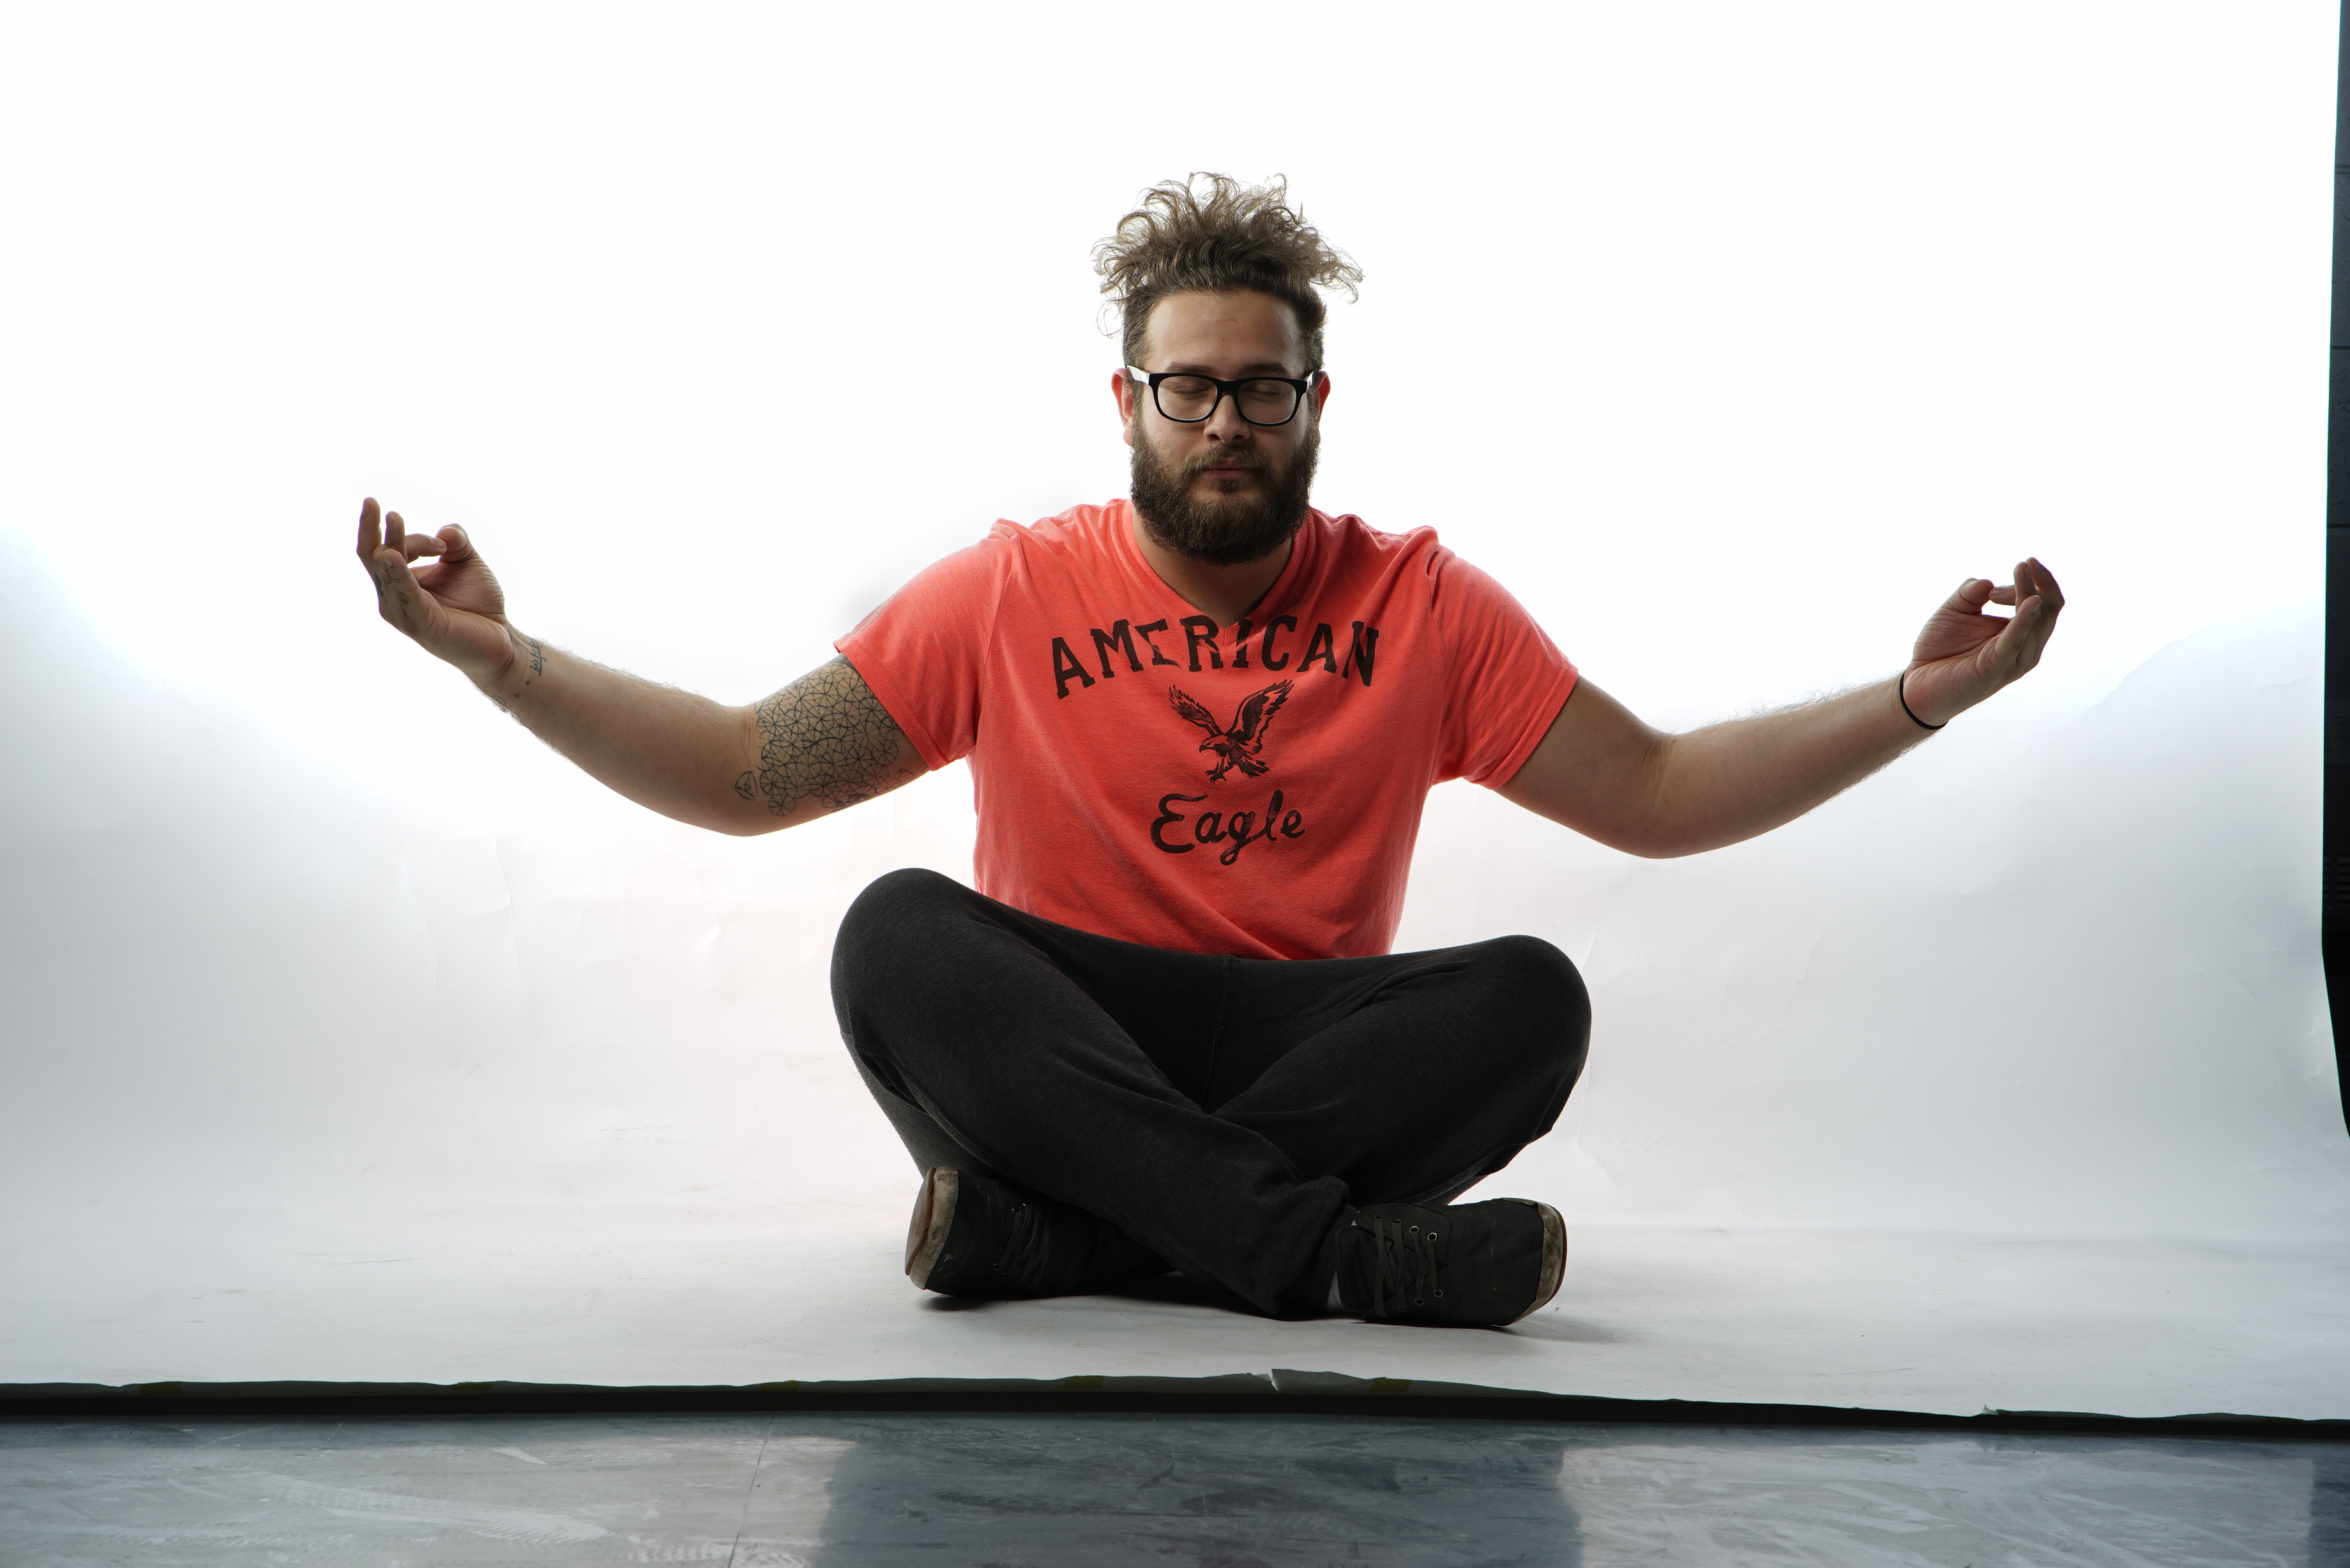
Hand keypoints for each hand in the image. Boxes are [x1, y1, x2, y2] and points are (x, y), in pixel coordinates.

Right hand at [355, 497, 519, 684]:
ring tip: (392, 516)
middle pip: (375, 557)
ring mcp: (403, 613)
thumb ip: (455, 542)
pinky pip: (405, 594)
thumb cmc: (479, 603)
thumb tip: (445, 531)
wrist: (500, 639)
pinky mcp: (420, 624)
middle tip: (371, 501)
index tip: (444, 544)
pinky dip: (399, 574)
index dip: (410, 537)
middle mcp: (393, 597)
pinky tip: (393, 555)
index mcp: (399, 582)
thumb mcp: (466, 562)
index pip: (390, 549)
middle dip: (371, 528)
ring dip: (391, 543)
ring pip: (388, 572)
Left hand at [1899, 557, 2064, 726]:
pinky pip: (2017, 641)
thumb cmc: (1939, 649)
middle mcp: (2024, 646)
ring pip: (2038, 621)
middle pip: (2049, 609)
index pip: (2041, 602)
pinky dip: (2024, 620)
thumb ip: (1971, 593)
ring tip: (2023, 568)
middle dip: (2043, 581)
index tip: (1989, 592)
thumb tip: (1988, 583)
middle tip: (2028, 561)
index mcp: (2019, 632)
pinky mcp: (1997, 668)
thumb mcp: (1954, 610)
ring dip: (2031, 592)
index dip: (2024, 584)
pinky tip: (2028, 601)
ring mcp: (2014, 659)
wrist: (1917, 683)